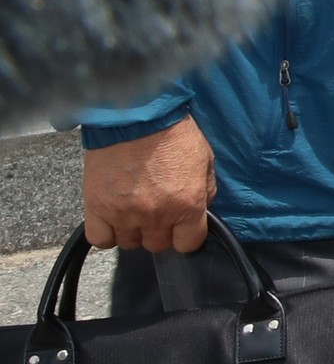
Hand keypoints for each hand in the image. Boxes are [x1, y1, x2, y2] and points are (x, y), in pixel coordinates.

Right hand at [82, 117, 215, 253]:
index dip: (187, 235)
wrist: (136, 118)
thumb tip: (199, 212)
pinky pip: (101, 239)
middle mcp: (156, 216)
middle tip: (158, 211)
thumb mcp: (205, 162)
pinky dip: (107, 233)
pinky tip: (114, 218)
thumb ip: (205, 193)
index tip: (183, 226)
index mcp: (187, 205)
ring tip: (135, 209)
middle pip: (158, 245)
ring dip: (134, 230)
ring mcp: (124, 214)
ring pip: (130, 243)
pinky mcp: (97, 208)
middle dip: (161, 231)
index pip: (189, 244)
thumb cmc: (173, 135)